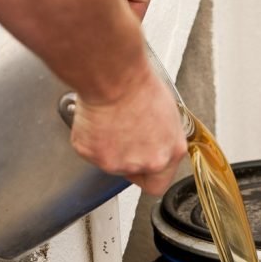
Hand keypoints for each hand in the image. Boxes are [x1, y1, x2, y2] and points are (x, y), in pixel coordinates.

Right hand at [70, 63, 187, 195]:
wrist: (113, 77)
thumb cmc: (139, 85)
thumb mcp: (166, 112)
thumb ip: (161, 136)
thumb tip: (155, 138)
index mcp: (170, 153)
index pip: (158, 184)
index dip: (147, 173)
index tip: (141, 165)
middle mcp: (148, 162)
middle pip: (133, 171)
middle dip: (126, 155)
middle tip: (122, 131)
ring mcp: (120, 163)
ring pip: (110, 163)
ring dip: (108, 146)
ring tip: (111, 120)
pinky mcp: (96, 157)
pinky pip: (90, 152)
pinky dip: (90, 138)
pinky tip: (97, 120)